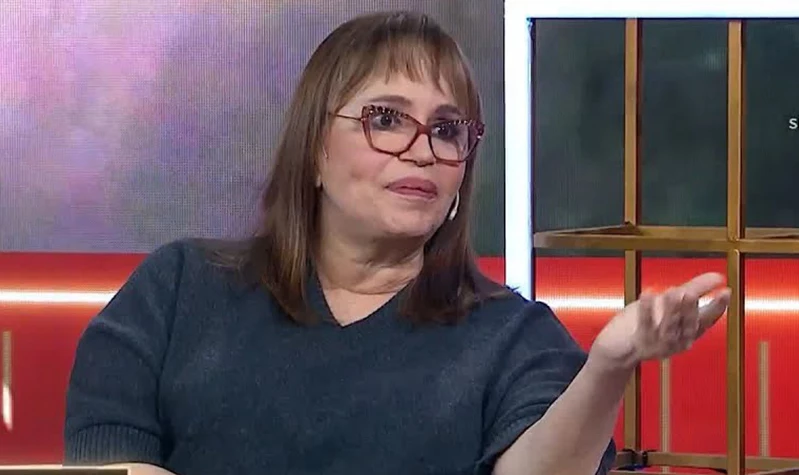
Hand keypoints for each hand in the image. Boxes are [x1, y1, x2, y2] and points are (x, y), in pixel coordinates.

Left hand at [589, 272, 731, 371]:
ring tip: (671, 291)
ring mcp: (659, 345)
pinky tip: (647, 293)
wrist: (617, 347)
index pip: (708, 320)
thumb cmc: (646, 322)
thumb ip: (695, 289)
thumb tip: (718, 277)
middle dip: (690, 309)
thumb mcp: (671, 304)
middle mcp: (678, 342)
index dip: (717, 307)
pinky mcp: (640, 343)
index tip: (726, 291)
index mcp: (688, 332)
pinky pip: (644, 326)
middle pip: (688, 325)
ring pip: (669, 327)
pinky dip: (646, 311)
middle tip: (690, 292)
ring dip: (670, 310)